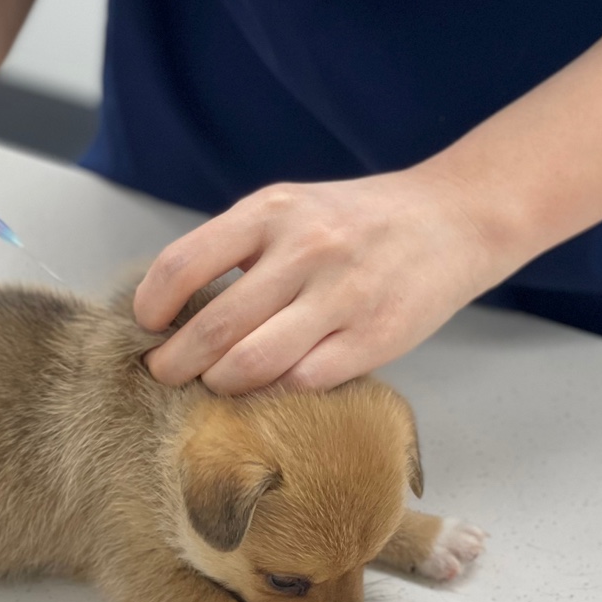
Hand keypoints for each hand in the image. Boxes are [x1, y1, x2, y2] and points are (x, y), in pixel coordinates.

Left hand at [134, 168, 513, 394]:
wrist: (453, 219)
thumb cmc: (356, 221)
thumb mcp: (291, 209)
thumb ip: (237, 248)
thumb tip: (173, 308)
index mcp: (272, 212)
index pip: (183, 264)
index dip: (151, 306)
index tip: (149, 326)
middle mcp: (306, 250)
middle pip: (213, 327)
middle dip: (175, 364)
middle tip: (165, 374)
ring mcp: (343, 296)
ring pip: (252, 364)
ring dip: (220, 384)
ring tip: (215, 383)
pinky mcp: (375, 338)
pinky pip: (302, 382)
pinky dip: (274, 392)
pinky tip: (269, 386)